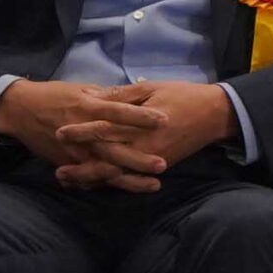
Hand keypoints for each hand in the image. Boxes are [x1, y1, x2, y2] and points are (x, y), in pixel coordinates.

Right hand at [0, 80, 169, 192]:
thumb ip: (110, 96)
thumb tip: (139, 94)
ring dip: (129, 179)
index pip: (118, 112)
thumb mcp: (84, 89)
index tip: (164, 119)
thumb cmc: (56, 96)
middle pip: (114, 148)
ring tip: (154, 185)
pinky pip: (90, 178)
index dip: (141, 116)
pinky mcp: (68, 164)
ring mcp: (74, 152)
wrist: (20, 110)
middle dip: (138, 158)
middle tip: (163, 164)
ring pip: (105, 169)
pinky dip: (109, 186)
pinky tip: (130, 191)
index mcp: (88, 108)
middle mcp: (83, 133)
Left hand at [58, 82, 238, 189]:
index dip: (81, 131)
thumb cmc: (183, 96)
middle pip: (106, 159)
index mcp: (140, 123)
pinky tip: (97, 184)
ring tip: (72, 184)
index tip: (60, 132)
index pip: (105, 128)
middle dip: (81, 166)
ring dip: (93, 179)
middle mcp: (143, 145)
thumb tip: (97, 97)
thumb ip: (124, 94)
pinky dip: (113, 182)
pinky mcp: (159, 165)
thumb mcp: (152, 87)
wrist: (215, 114)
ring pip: (117, 173)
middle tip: (57, 172)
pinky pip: (132, 177)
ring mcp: (151, 158)